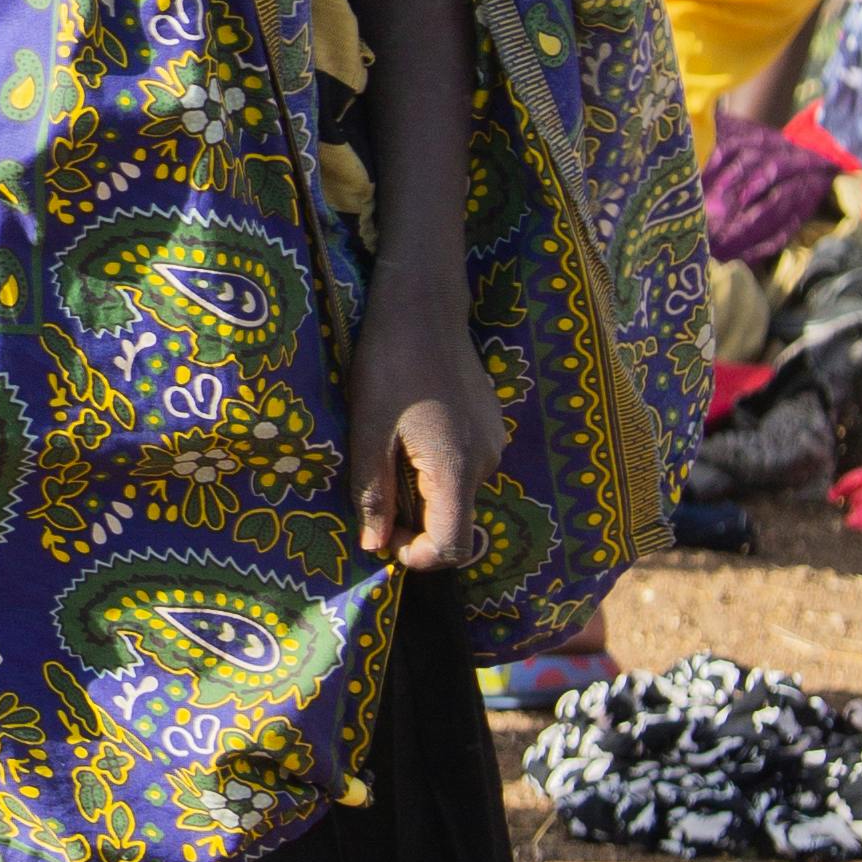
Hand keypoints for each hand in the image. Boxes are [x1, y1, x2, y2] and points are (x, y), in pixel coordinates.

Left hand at [344, 262, 509, 571]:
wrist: (423, 305)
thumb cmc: (389, 364)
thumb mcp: (368, 430)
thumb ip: (373, 493)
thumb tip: (375, 545)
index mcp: (457, 470)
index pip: (453, 546)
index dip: (417, 556)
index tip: (382, 537)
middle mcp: (486, 463)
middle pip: (455, 522)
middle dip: (414, 524)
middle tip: (374, 494)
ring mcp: (493, 442)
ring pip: (457, 494)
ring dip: (421, 493)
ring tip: (386, 455)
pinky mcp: (490, 424)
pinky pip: (463, 466)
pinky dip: (434, 469)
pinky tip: (407, 435)